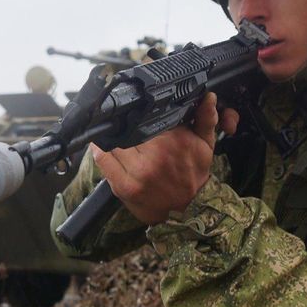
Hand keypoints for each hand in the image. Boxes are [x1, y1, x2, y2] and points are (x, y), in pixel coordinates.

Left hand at [91, 92, 238, 224]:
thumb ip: (206, 119)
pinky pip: (103, 160)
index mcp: (175, 140)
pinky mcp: (124, 186)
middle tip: (122, 119)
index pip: (148, 114)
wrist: (189, 210)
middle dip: (125, 121)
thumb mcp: (206, 145)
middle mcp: (155, 155)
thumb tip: (208, 96)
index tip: (136, 107)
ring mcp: (138, 171)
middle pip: (129, 126)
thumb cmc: (194, 174)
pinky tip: (100, 144)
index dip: (140, 108)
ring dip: (111, 134)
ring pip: (114, 140)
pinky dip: (98, 149)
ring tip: (112, 131)